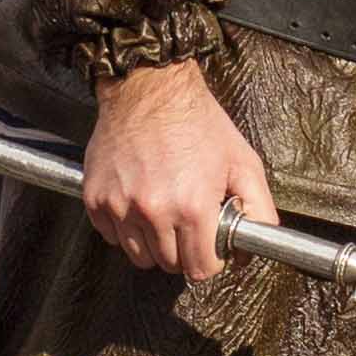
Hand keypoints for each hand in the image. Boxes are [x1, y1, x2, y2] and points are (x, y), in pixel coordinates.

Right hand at [83, 58, 275, 279]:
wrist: (150, 87)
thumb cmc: (198, 122)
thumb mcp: (243, 161)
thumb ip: (259, 209)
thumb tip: (251, 249)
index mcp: (192, 207)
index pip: (200, 268)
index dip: (210, 261)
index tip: (209, 246)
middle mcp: (154, 211)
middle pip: (168, 265)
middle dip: (183, 252)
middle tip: (188, 223)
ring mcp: (120, 205)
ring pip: (138, 256)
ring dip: (153, 244)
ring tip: (164, 213)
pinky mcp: (96, 198)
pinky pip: (111, 236)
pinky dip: (125, 229)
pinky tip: (139, 204)